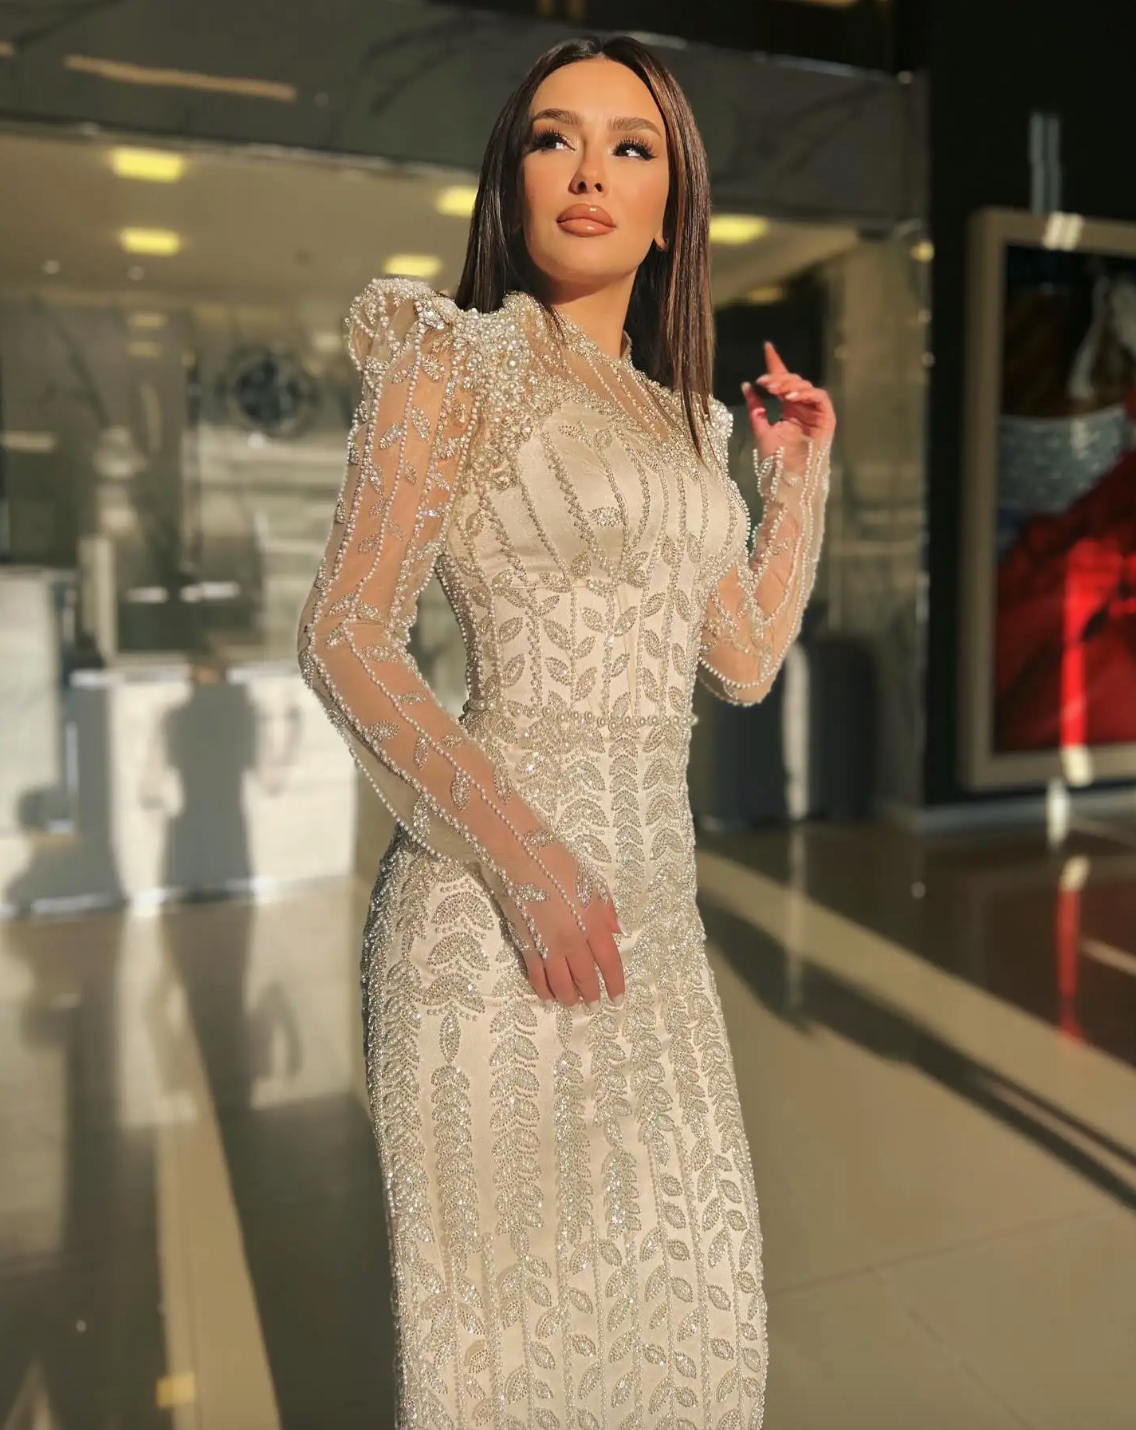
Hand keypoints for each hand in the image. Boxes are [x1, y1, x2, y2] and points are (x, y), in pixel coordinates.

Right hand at [493, 845, 625, 1010]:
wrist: (522, 856)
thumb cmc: (559, 863)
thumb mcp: (592, 883)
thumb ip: (606, 911)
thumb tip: (618, 932)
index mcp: (593, 923)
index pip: (609, 962)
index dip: (615, 982)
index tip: (618, 998)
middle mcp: (573, 940)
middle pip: (586, 976)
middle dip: (592, 994)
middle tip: (594, 1007)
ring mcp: (548, 945)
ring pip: (561, 983)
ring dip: (569, 998)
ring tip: (573, 1006)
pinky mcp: (527, 945)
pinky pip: (537, 976)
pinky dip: (543, 990)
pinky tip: (548, 998)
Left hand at [742, 341, 835, 468]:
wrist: (786, 480)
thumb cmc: (775, 461)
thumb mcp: (760, 430)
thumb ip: (755, 408)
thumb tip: (746, 386)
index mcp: (789, 410)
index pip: (783, 382)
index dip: (776, 364)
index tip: (767, 347)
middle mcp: (803, 409)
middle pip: (794, 382)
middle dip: (779, 378)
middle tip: (763, 382)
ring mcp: (815, 413)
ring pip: (806, 387)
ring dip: (790, 384)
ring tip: (774, 389)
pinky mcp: (826, 419)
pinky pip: (819, 398)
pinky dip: (806, 393)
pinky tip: (790, 396)